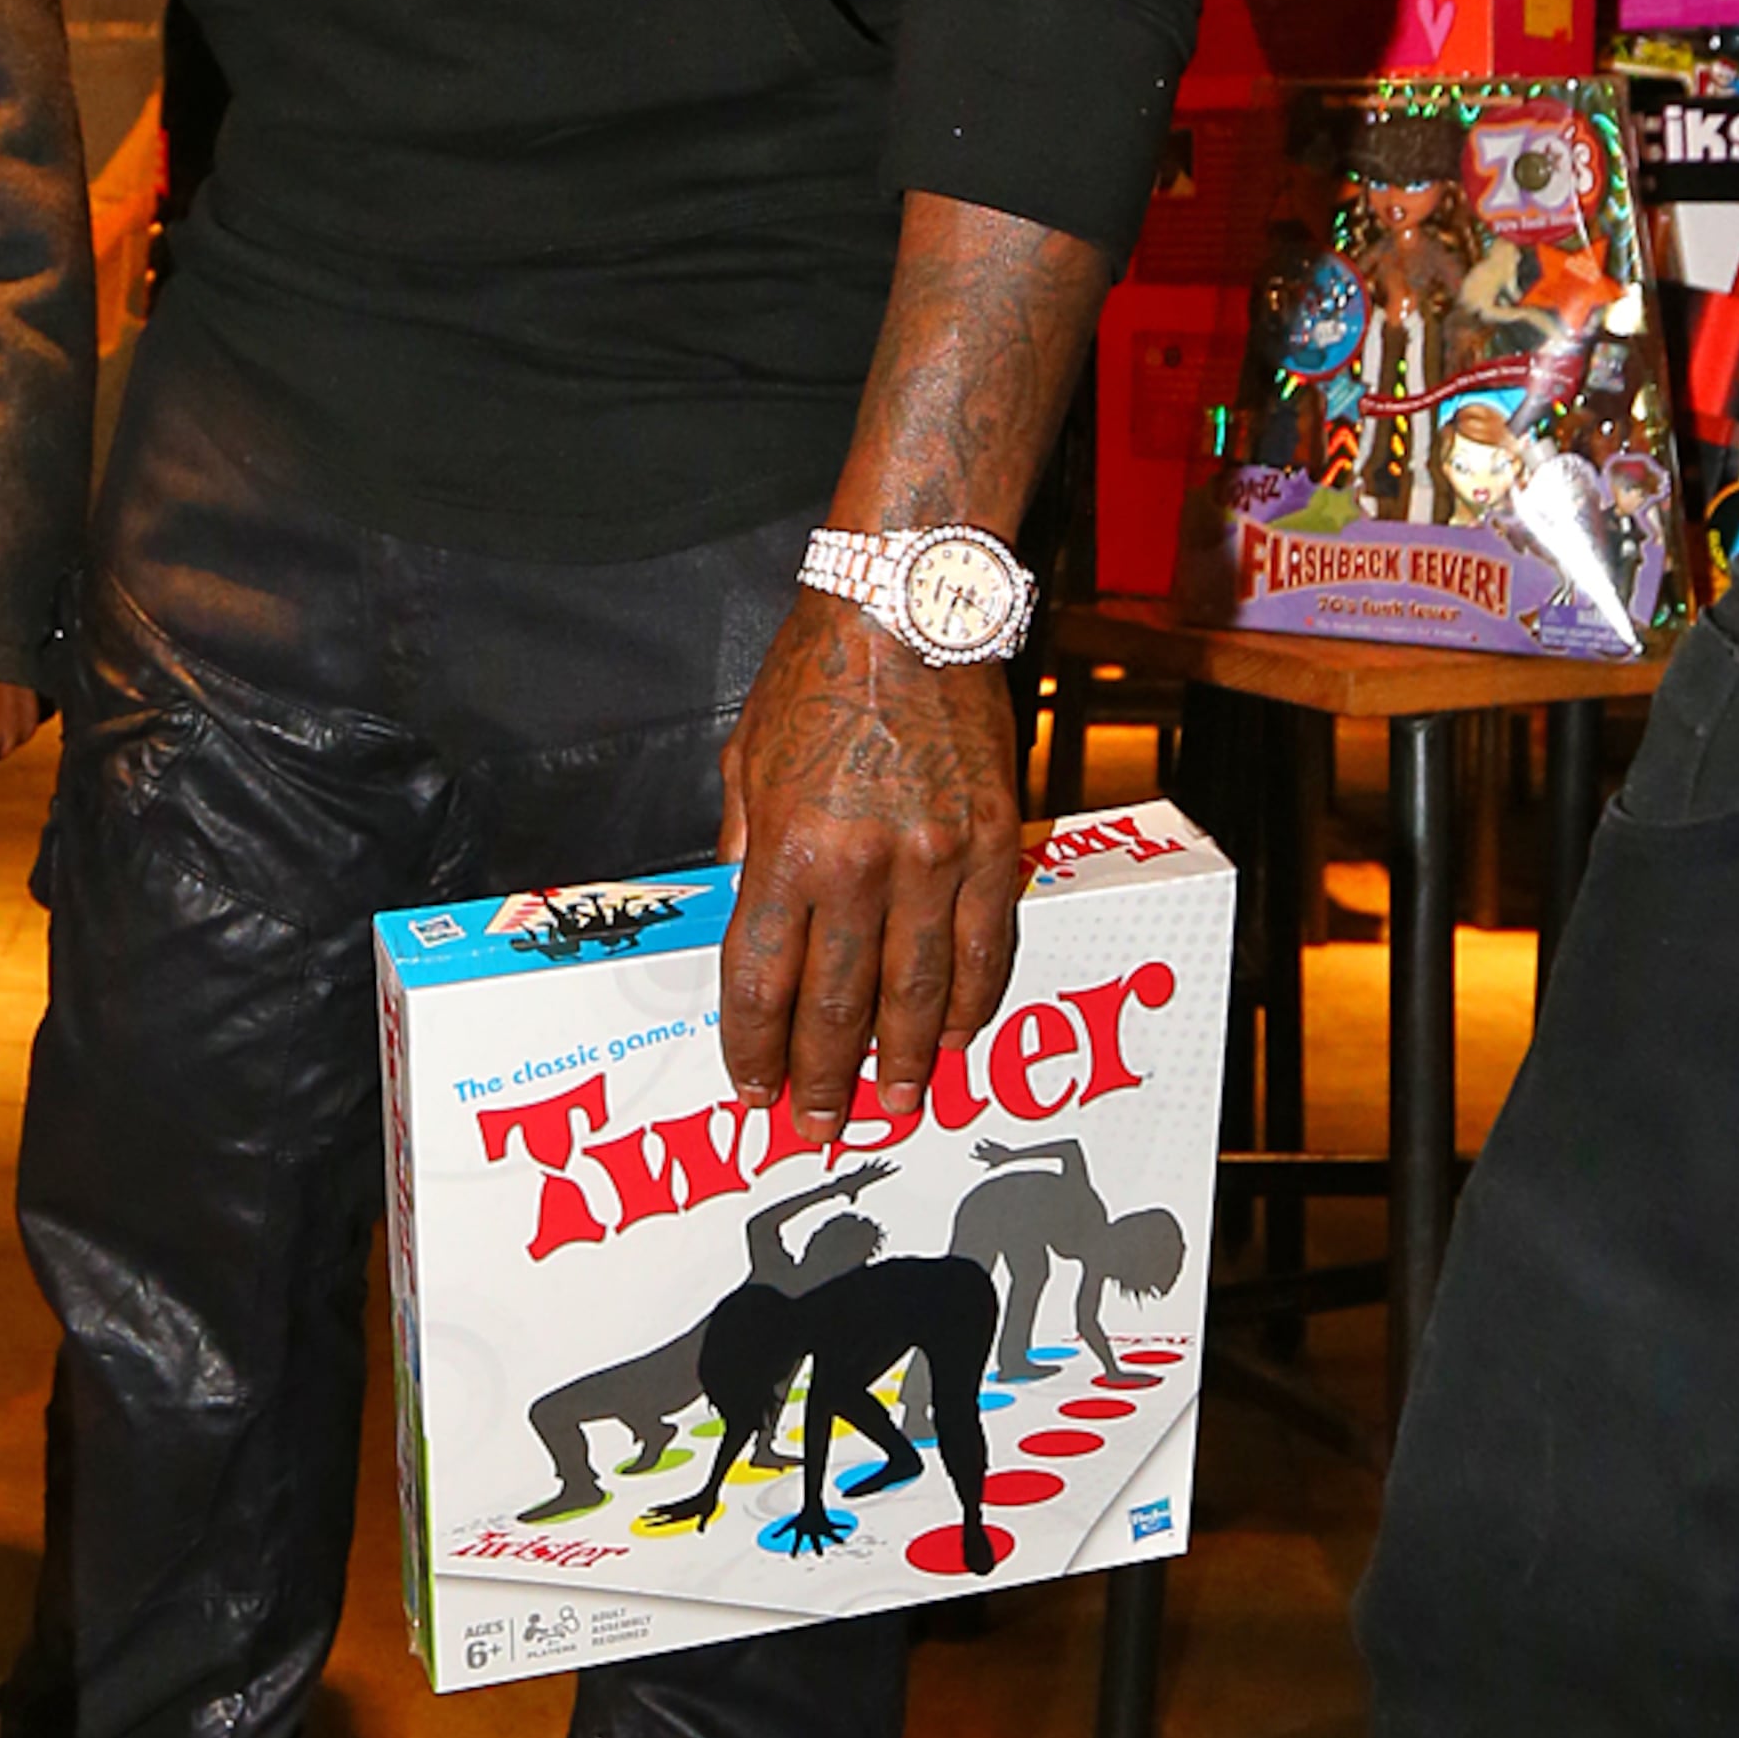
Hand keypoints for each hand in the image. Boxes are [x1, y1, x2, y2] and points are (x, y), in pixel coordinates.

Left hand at [711, 588, 1023, 1138]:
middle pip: (839, 1005)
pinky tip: (956, 1036)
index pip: (762, 980)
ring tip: (895, 1104)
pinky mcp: (996, 845)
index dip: (756, 1047)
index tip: (754, 1089)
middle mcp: (862, 867)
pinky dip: (972, 1001)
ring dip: (903, 1059)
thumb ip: (745, 846)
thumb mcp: (747, 762)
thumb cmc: (818, 678)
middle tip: (822, 1128)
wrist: (909, 609)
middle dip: (825, 1077)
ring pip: (920, 992)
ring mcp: (937, 861)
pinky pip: (987, 946)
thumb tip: (743, 914)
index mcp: (788, 850)